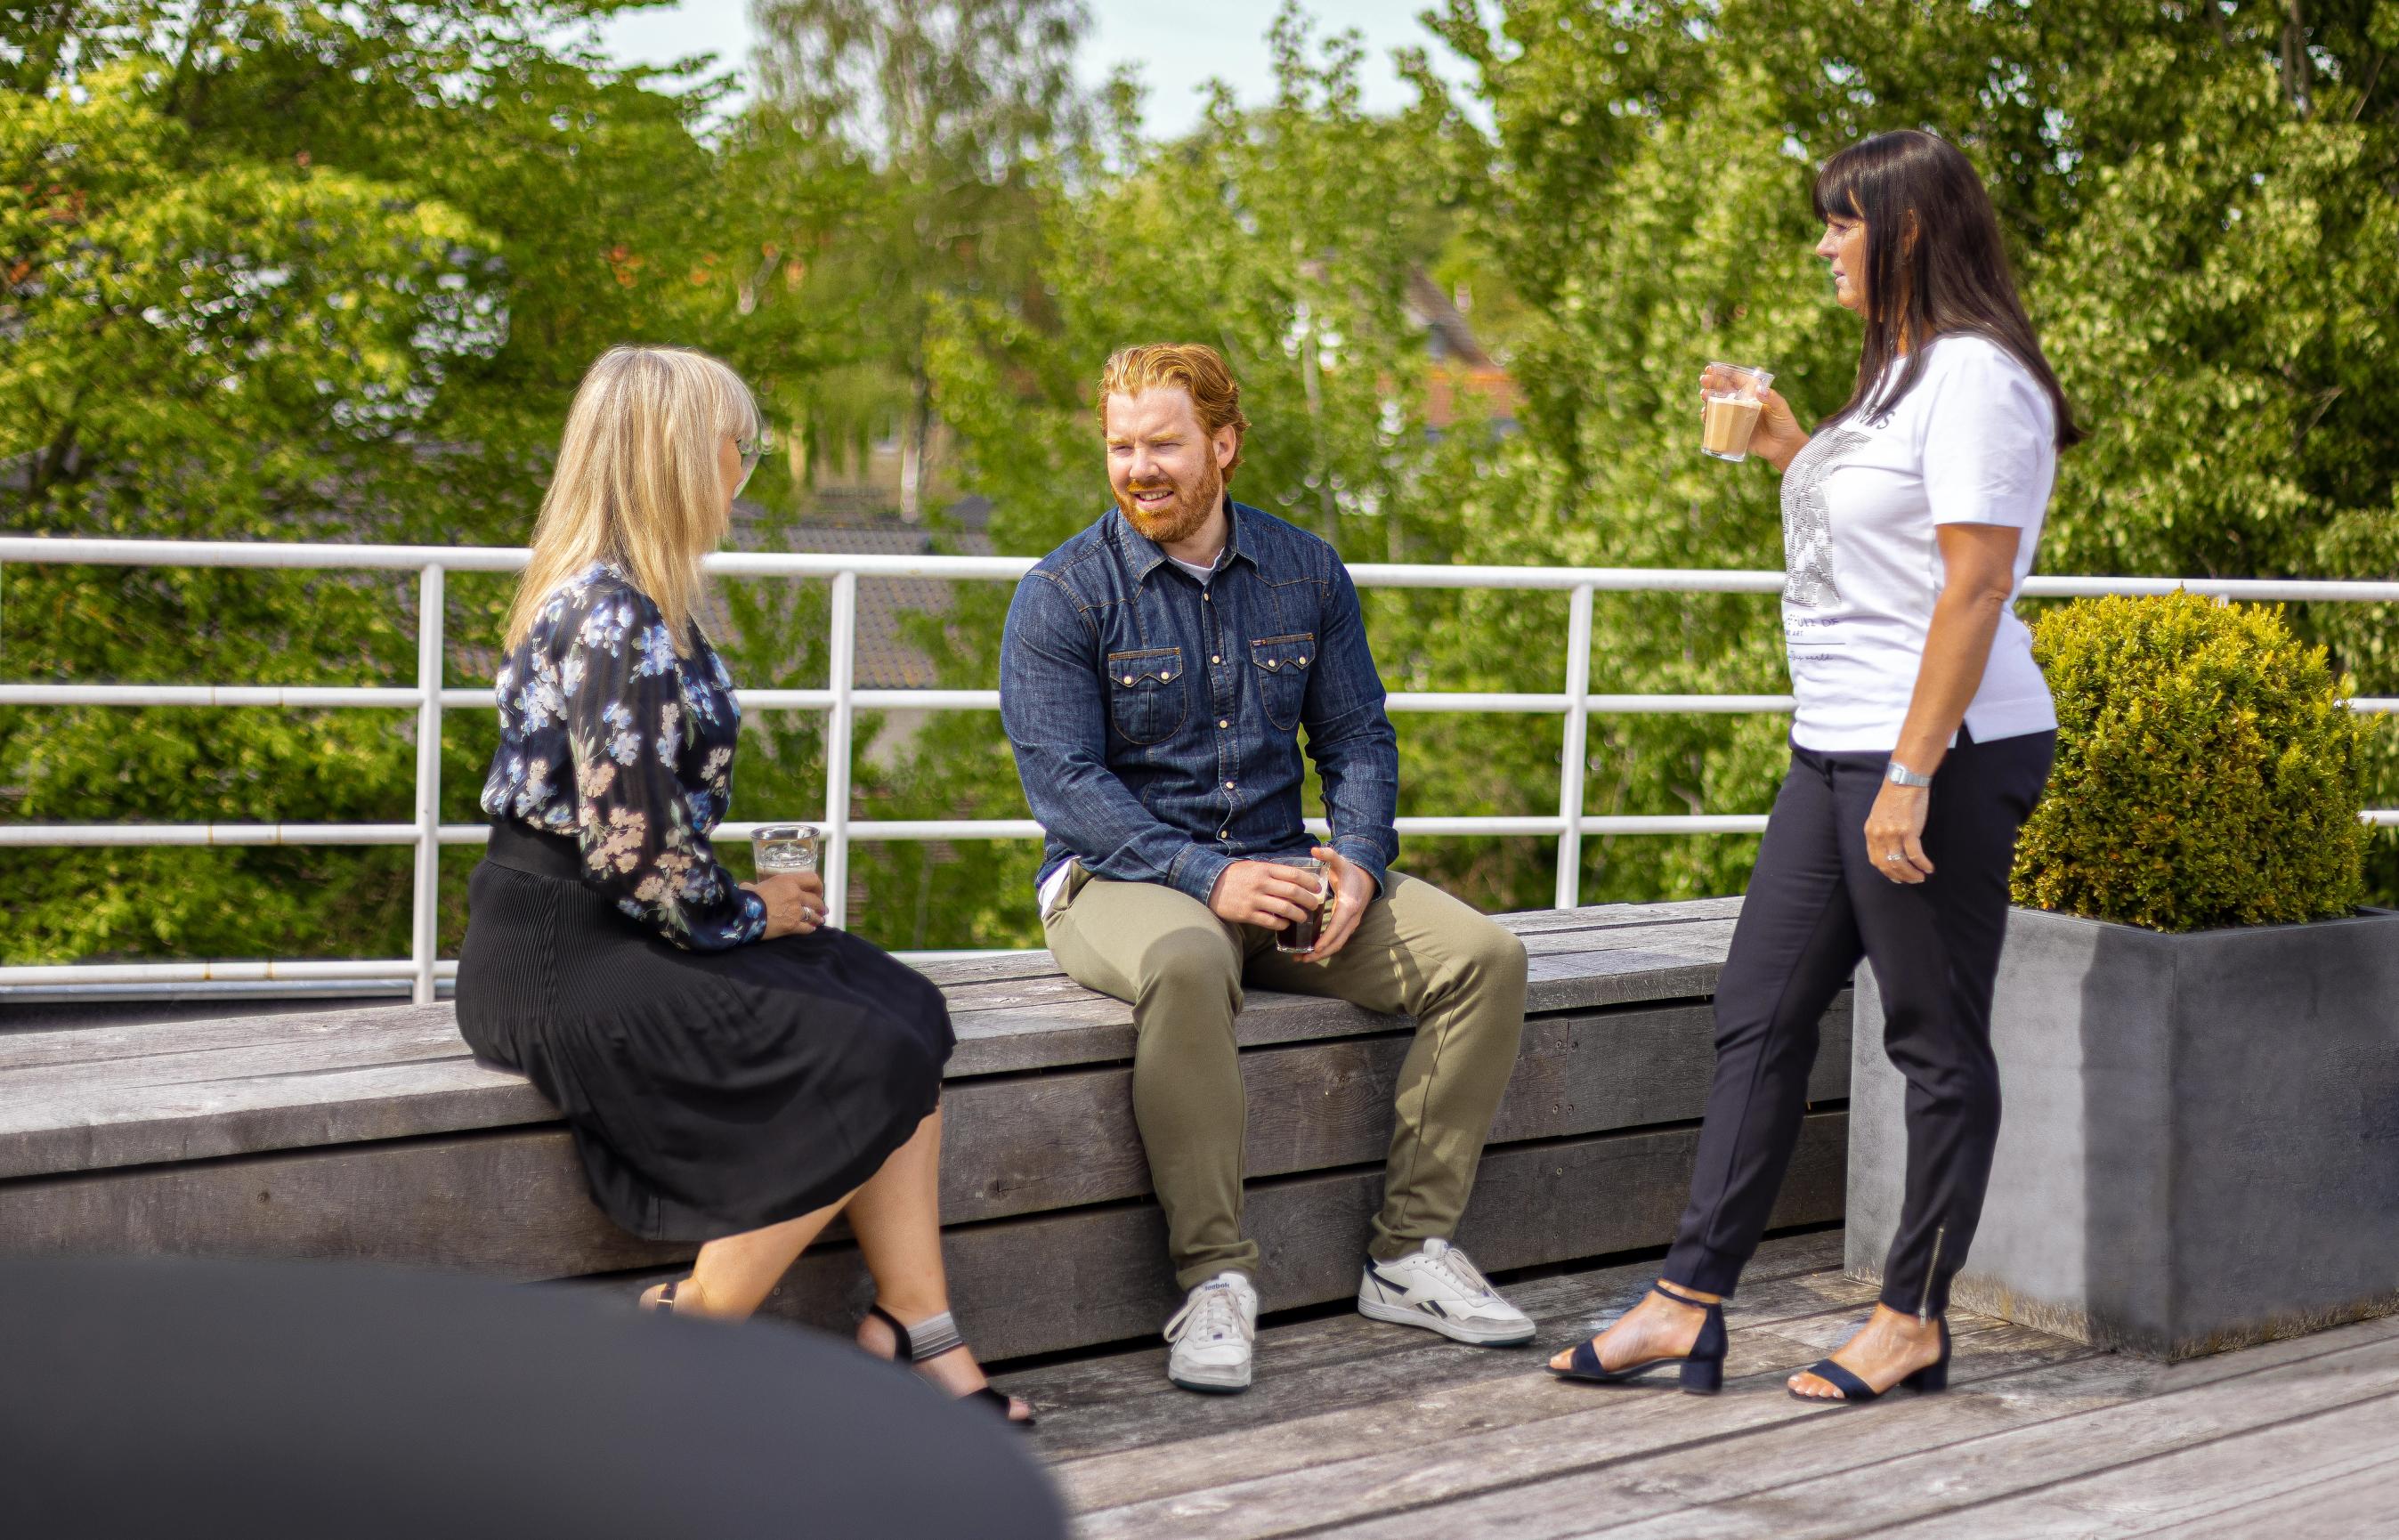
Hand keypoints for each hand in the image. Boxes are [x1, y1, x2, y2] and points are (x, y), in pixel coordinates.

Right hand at [743, 869, 825, 936]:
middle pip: (816, 900)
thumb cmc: (747, 898)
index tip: (818, 891)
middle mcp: (796, 894)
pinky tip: (811, 929)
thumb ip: (758, 886)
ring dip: (818, 918)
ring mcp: (796, 911)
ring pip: (814, 915)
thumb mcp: (756, 886)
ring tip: (820, 920)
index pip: (812, 879)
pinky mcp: (792, 926)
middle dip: (820, 905)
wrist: (743, 914)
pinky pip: (807, 928)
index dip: (818, 886)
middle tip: (822, 909)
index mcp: (788, 881)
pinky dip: (810, 928)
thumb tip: (747, 887)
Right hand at [1208, 858, 1323, 931]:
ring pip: (1284, 908)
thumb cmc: (1236, 875)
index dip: (1309, 882)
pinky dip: (1281, 924)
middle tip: (1315, 905)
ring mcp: (1254, 899)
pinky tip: (1285, 924)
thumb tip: (1296, 877)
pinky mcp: (1247, 914)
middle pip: (1293, 892)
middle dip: (1308, 900)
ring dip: (1298, 914)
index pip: (1294, 874)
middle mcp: (1261, 883)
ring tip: (1303, 917)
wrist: (1211, 884)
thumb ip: (1273, 872)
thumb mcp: (1255, 867)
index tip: (1317, 888)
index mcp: (1265, 869)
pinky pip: (1270, 921)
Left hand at [1295, 845, 1377, 961]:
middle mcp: (1352, 918)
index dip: (1327, 938)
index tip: (1315, 948)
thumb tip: (1315, 849)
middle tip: (1302, 959)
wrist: (1366, 877)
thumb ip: (1328, 855)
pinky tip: (1309, 951)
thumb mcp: (1340, 861)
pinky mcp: (1347, 926)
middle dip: (1320, 953)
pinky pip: (1337, 941)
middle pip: (1338, 941)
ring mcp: (1351, 924)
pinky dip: (1325, 948)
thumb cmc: (1350, 871)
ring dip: (1321, 954)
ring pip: (1338, 944)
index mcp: (1349, 905)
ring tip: (1302, 959)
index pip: (1338, 926)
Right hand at [1698, 365, 1808, 472]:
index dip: (1723, 372)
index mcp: (1752, 392)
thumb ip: (1772, 399)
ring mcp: (1735, 416)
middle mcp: (1741, 402)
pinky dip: (1709, 418)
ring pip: (1717, 404)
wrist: (1783, 447)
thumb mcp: (1781, 408)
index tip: (1712, 369)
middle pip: (1723, 389)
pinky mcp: (1732, 430)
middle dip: (1712, 383)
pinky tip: (1705, 414)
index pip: (1736, 379)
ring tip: (1704, 395)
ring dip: (1708, 399)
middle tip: (1703, 380)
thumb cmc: (1784, 423)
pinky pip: (1717, 423)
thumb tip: (1759, 391)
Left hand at [1864, 784, 1933, 884]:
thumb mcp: (1878, 815)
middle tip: (1912, 881)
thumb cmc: (1894, 795)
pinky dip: (1923, 864)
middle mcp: (1879, 835)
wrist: (1904, 780)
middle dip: (1900, 877)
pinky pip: (1915, 855)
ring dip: (1912, 874)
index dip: (1886, 872)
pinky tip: (1929, 868)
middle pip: (1887, 865)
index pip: (1875, 859)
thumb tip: (1888, 847)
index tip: (1896, 877)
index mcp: (1870, 831)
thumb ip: (1880, 831)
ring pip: (1901, 863)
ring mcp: (1893, 834)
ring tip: (1921, 877)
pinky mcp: (1908, 831)